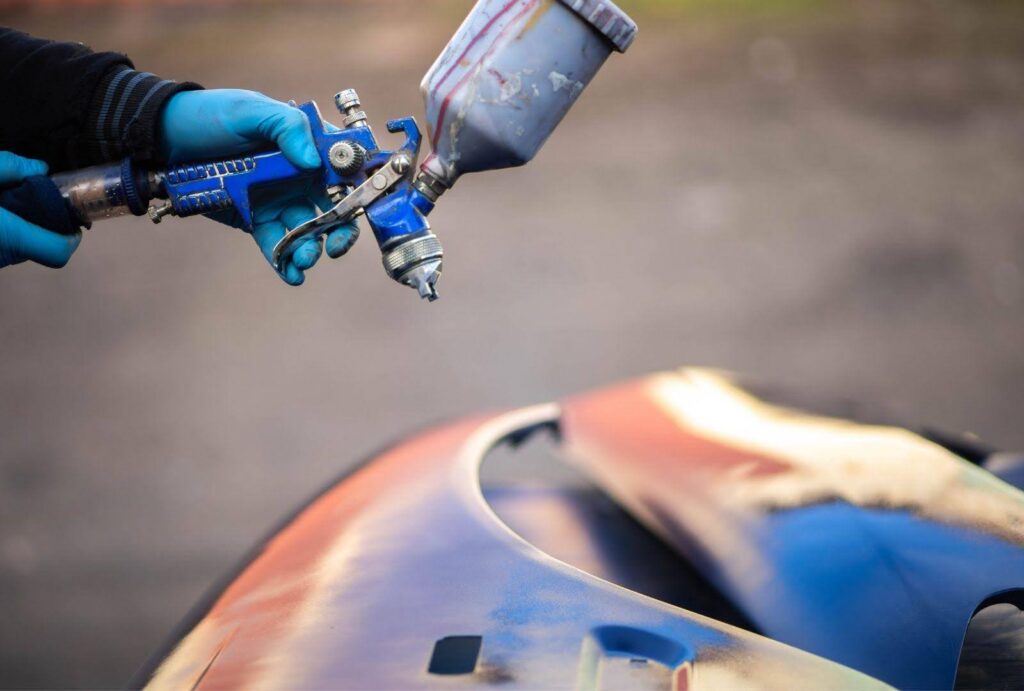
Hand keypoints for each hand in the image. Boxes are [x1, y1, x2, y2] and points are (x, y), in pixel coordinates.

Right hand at [0, 152, 80, 269]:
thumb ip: (9, 166)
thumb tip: (39, 168)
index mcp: (9, 235)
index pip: (58, 252)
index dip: (71, 239)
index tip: (71, 221)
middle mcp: (4, 255)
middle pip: (41, 247)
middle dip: (44, 225)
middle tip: (35, 202)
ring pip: (21, 249)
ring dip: (22, 228)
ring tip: (8, 203)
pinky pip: (4, 248)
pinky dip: (5, 231)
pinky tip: (0, 214)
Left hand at [159, 89, 356, 284]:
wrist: (163, 140)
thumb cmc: (209, 115)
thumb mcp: (249, 110)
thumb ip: (285, 127)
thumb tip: (311, 160)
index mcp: (304, 144)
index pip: (341, 167)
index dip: (356, 187)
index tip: (356, 204)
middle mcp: (297, 174)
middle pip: (332, 207)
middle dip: (339, 229)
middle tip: (335, 246)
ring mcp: (278, 199)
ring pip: (306, 230)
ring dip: (311, 248)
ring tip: (304, 259)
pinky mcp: (256, 219)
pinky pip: (276, 243)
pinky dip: (285, 261)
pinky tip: (291, 275)